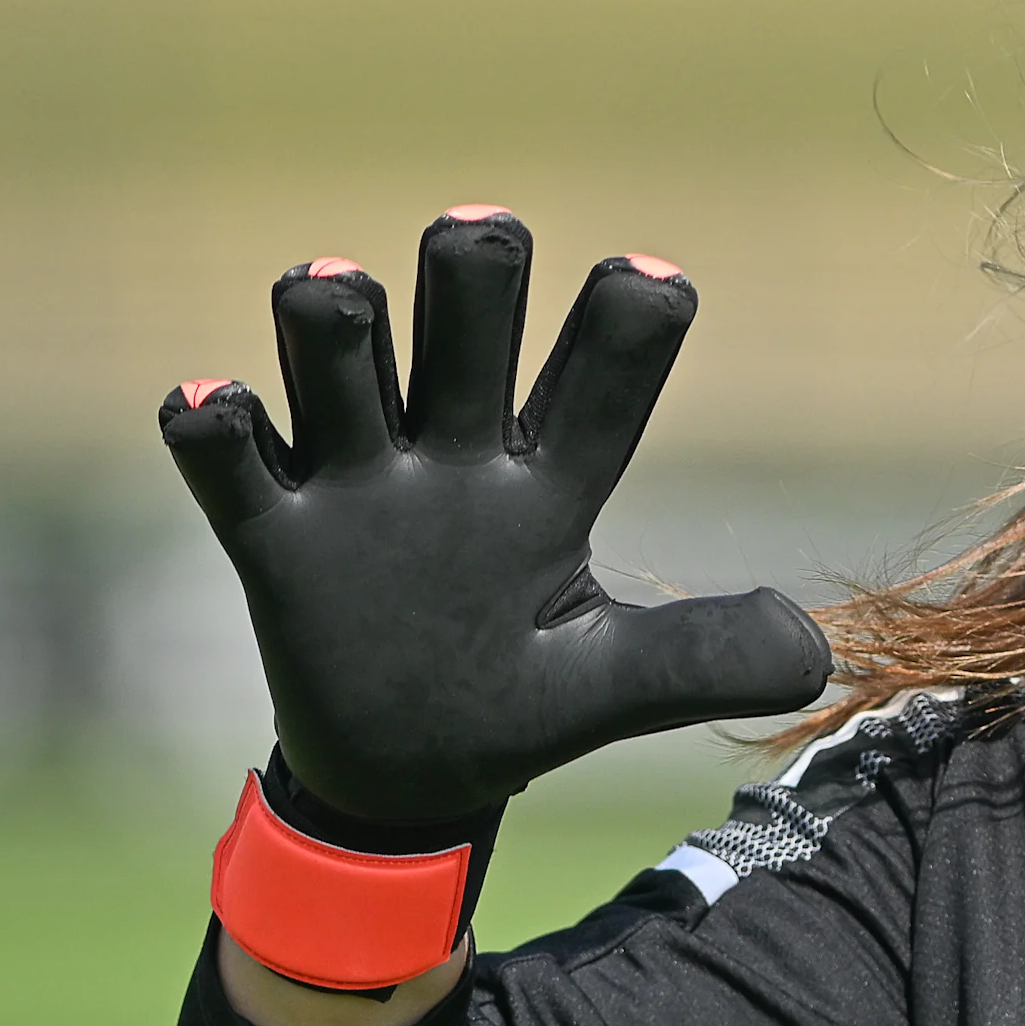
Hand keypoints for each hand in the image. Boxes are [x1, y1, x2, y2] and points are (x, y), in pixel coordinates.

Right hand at [158, 208, 829, 824]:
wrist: (400, 780)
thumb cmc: (517, 705)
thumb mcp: (612, 686)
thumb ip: (699, 659)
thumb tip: (813, 654)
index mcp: (550, 480)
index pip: (602, 372)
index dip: (626, 318)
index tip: (648, 284)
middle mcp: (454, 453)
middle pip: (464, 307)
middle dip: (471, 264)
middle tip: (474, 245)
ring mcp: (358, 484)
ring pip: (338, 347)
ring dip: (336, 317)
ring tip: (335, 300)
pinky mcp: (272, 536)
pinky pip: (225, 458)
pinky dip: (211, 421)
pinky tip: (215, 407)